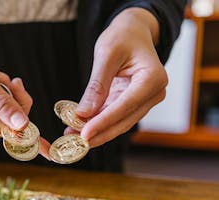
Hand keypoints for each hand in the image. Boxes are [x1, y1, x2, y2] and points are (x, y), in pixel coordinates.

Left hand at [72, 8, 166, 147]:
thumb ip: (97, 85)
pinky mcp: (133, 104)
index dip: (103, 123)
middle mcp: (154, 93)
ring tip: (70, 137)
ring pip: (119, 123)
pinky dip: (97, 124)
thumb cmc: (122, 37)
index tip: (83, 135)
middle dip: (98, 133)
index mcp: (153, 79)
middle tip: (73, 143)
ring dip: (95, 132)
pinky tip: (78, 128)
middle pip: (123, 121)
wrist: (133, 32)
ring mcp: (145, 101)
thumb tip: (84, 113)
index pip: (125, 106)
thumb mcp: (106, 54)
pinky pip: (115, 117)